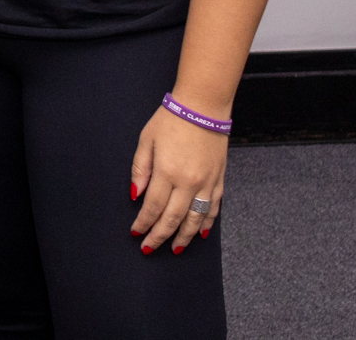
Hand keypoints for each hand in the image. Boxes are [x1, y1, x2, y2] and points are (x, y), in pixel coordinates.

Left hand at [130, 104, 226, 255]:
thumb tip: (135, 195)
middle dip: (160, 236)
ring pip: (195, 219)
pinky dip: (207, 223)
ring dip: (184, 237)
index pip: (153, 207)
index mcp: (167, 172)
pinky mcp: (219, 180)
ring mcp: (207, 183)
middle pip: (173, 218)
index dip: (144, 223)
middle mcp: (188, 182)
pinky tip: (201, 234)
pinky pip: (214, 208)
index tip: (136, 233)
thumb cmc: (170, 120)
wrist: (203, 107)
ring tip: (175, 249)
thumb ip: (140, 170)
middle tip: (150, 248)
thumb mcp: (146, 140)